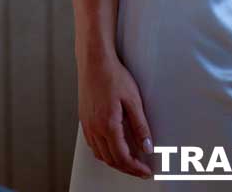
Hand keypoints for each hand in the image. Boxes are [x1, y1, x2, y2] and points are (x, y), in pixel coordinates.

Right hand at [77, 52, 153, 178]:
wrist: (94, 61)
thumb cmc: (112, 75)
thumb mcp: (133, 100)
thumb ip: (140, 126)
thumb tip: (147, 146)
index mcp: (108, 125)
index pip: (123, 157)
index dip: (136, 168)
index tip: (146, 171)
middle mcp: (95, 128)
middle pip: (111, 160)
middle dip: (127, 168)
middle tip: (140, 169)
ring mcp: (87, 125)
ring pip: (100, 155)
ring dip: (115, 162)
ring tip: (129, 161)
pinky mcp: (84, 119)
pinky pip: (93, 145)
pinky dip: (104, 153)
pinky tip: (112, 148)